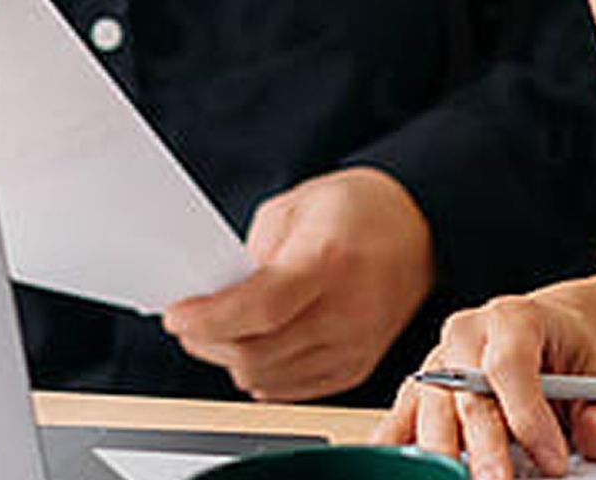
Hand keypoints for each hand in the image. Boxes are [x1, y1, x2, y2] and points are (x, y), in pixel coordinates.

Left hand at [161, 168, 433, 400]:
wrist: (418, 229)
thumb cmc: (357, 209)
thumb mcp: (295, 205)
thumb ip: (254, 252)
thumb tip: (217, 293)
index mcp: (330, 261)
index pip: (260, 308)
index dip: (210, 319)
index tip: (176, 315)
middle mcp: (348, 311)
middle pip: (259, 352)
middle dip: (209, 342)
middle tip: (187, 323)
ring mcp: (355, 346)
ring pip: (269, 379)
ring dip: (231, 359)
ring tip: (216, 332)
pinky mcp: (357, 367)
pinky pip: (292, 390)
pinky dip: (262, 374)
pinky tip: (253, 346)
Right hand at [378, 293, 595, 479]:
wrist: (544, 330)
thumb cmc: (565, 351)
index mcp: (512, 319)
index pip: (510, 366)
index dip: (528, 417)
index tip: (553, 462)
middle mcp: (466, 334)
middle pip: (465, 395)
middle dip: (482, 449)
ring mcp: (437, 360)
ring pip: (429, 410)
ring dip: (442, 455)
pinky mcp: (419, 388)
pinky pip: (400, 417)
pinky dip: (399, 447)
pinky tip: (405, 470)